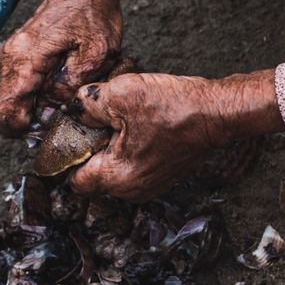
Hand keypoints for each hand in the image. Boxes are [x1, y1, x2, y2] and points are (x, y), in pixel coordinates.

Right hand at [0, 0, 122, 134]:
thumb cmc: (93, 12)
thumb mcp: (97, 51)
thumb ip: (73, 83)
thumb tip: (55, 104)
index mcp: (26, 58)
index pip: (6, 110)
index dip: (24, 129)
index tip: (48, 129)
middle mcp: (11, 58)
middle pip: (6, 108)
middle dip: (31, 121)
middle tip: (61, 116)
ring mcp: (11, 55)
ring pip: (12, 98)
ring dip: (34, 107)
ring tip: (64, 99)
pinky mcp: (17, 54)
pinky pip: (18, 85)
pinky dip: (34, 94)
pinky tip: (59, 88)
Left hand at [69, 68, 281, 201]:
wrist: (216, 111)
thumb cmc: (172, 107)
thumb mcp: (119, 95)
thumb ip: (85, 104)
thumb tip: (73, 109)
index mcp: (116, 178)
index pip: (74, 181)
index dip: (67, 154)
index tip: (71, 132)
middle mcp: (132, 190)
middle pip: (94, 173)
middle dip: (91, 146)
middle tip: (99, 118)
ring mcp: (150, 184)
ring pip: (114, 167)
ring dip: (112, 144)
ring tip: (122, 117)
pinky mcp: (163, 174)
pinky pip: (134, 162)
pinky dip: (131, 145)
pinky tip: (140, 122)